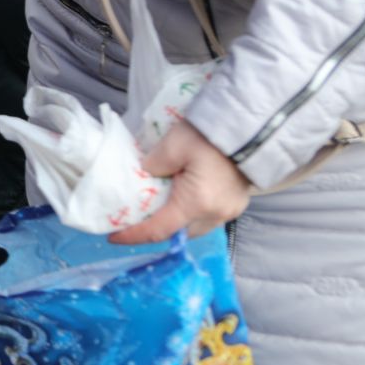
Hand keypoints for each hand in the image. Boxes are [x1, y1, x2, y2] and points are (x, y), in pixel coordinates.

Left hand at [109, 120, 253, 244]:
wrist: (251, 128)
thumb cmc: (210, 135)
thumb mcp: (173, 145)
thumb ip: (153, 164)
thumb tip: (145, 175)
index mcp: (196, 203)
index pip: (158, 230)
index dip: (134, 235)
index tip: (113, 236)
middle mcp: (215, 214)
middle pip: (179, 233)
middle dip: (155, 229)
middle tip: (134, 219)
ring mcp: (230, 211)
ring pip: (195, 227)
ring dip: (175, 221)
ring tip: (156, 209)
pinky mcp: (237, 203)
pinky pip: (208, 217)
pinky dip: (191, 213)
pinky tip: (180, 199)